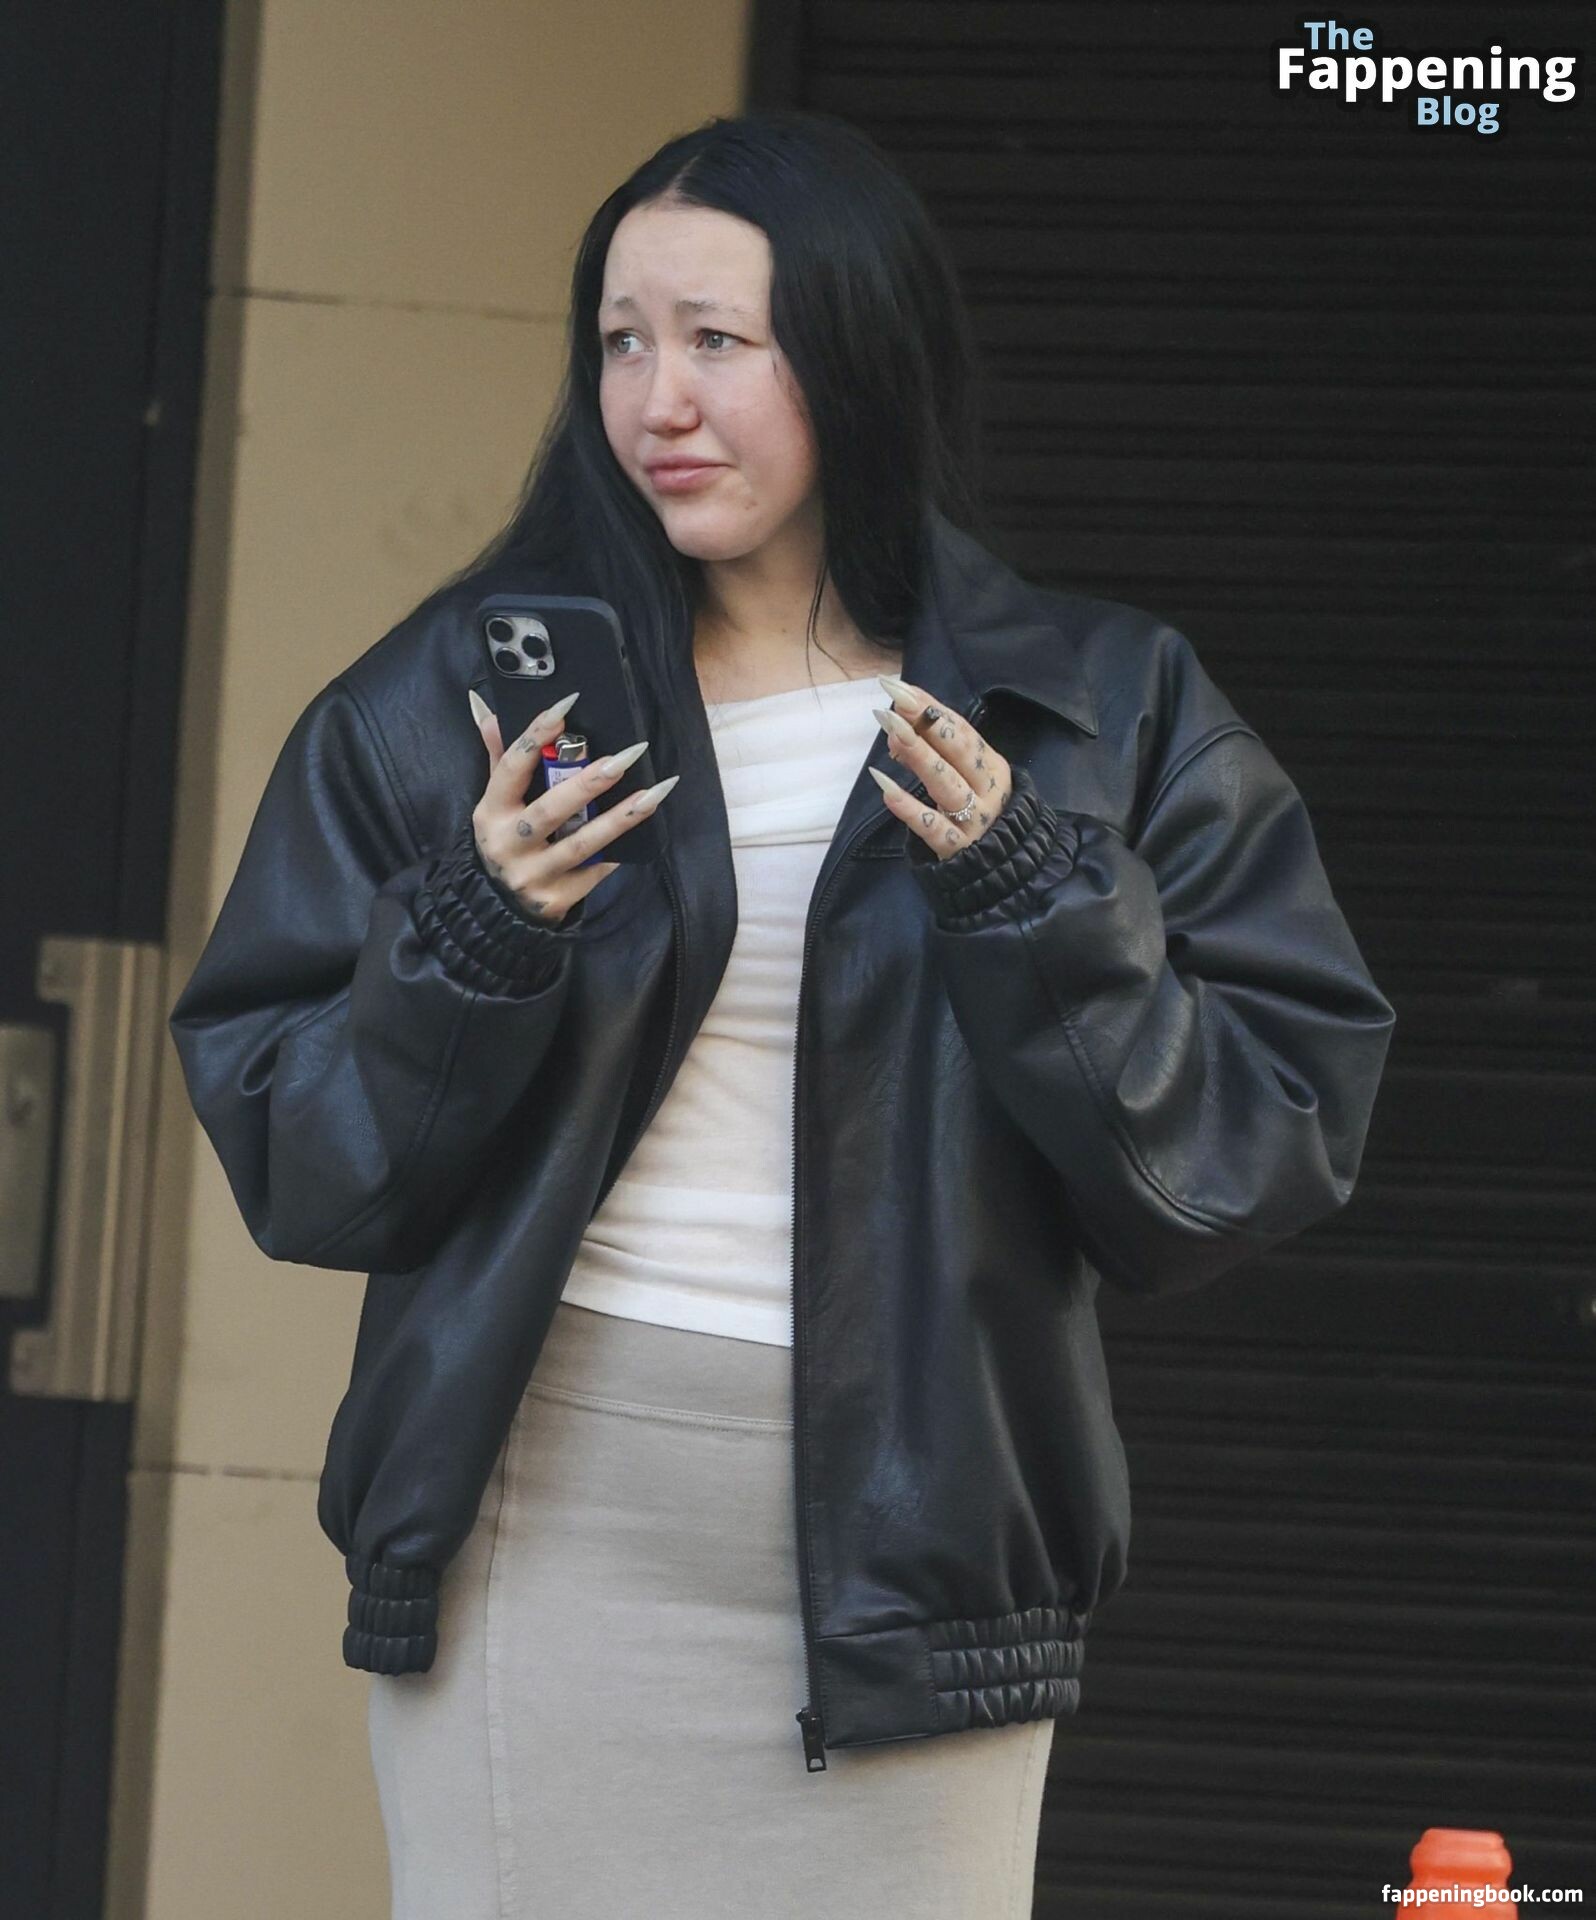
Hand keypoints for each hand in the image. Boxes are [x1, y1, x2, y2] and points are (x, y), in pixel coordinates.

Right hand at [468, 688, 678, 924]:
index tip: (567, 707)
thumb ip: (499, 757)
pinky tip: (645, 830)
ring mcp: (533, 874)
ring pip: (581, 844)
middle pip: (551, 810)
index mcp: (491, 812)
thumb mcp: (495, 802)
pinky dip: (618, 851)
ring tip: (653, 793)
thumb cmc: (507, 840)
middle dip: (589, 782)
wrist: (497, 906)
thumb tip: (487, 709)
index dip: (536, 735)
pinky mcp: (557, 898)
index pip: (512, 767)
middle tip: (626, 757)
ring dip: (619, 818)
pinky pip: (595, 871)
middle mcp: (509, 844)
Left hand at [866, 677, 1012, 859]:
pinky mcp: (958, 849)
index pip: (962, 731)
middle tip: (895, 701)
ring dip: (919, 757)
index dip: (931, 708)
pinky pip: (933, 827)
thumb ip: (934, 753)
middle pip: (959, 752)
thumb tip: (897, 729)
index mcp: (992, 766)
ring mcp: (975, 820)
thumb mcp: (967, 779)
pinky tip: (886, 791)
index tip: (900, 687)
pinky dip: (910, 809)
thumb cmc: (977, 812)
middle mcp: (988, 790)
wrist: (1006, 870)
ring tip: (892, 733)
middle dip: (927, 724)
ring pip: (947, 785)